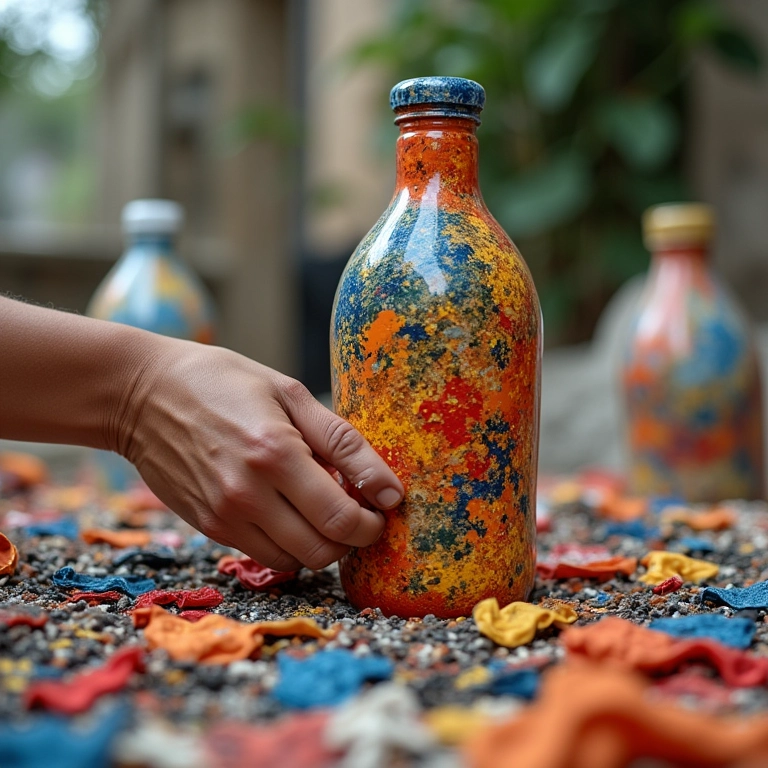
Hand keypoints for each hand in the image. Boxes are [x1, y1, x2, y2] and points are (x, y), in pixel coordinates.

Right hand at [115, 338, 403, 570]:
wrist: (143, 396)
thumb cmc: (224, 383)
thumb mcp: (290, 394)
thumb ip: (344, 444)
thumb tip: (392, 492)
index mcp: (277, 453)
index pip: (342, 518)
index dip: (372, 524)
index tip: (381, 509)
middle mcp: (249, 493)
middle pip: (323, 550)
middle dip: (353, 538)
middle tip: (358, 512)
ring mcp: (226, 515)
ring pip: (296, 561)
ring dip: (322, 544)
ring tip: (323, 510)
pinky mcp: (210, 526)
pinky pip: (265, 555)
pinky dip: (290, 544)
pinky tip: (290, 512)